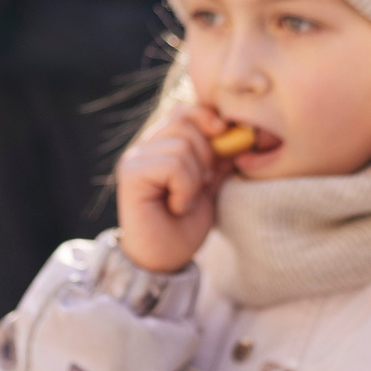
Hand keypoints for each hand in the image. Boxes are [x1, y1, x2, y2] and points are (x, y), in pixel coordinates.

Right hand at [114, 105, 240, 273]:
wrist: (164, 260)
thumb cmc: (184, 226)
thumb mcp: (210, 185)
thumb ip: (219, 158)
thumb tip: (240, 131)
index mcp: (161, 145)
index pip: (185, 111)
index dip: (207, 118)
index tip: (225, 135)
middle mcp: (144, 146)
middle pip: (185, 122)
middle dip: (205, 155)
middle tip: (200, 185)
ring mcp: (134, 158)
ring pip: (182, 146)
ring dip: (194, 179)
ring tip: (184, 200)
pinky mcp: (131, 174)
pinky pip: (173, 165)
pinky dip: (184, 189)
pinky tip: (176, 206)